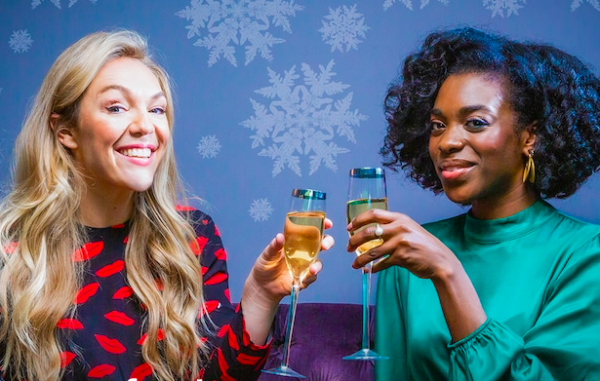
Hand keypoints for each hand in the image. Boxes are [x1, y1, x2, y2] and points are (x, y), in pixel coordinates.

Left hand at [241, 218, 333, 344]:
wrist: (263, 286)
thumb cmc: (265, 266)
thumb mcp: (267, 254)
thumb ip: (274, 246)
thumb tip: (280, 236)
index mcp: (295, 241)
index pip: (311, 230)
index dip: (322, 225)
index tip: (328, 223)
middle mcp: (303, 252)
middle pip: (322, 244)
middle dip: (328, 242)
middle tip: (325, 245)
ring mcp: (305, 265)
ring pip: (319, 262)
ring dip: (318, 265)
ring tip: (312, 269)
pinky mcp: (304, 278)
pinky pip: (312, 277)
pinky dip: (310, 277)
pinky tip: (303, 278)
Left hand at [347, 209, 458, 279]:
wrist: (441, 260)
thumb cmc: (424, 245)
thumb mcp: (410, 228)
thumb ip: (393, 226)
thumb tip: (370, 230)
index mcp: (400, 218)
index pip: (373, 214)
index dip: (358, 220)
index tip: (349, 228)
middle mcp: (399, 228)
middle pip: (368, 232)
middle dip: (354, 240)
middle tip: (348, 247)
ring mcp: (400, 243)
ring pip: (372, 251)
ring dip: (360, 259)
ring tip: (354, 265)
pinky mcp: (401, 257)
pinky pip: (381, 263)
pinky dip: (373, 268)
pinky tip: (369, 271)